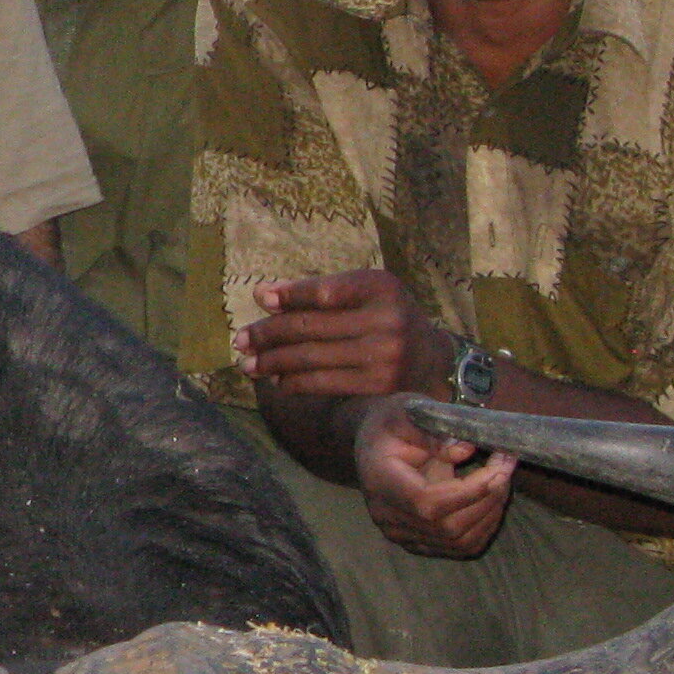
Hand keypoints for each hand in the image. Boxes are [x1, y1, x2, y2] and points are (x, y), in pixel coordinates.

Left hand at [237, 268, 446, 405]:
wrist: (432, 359)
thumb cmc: (386, 316)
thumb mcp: (362, 292)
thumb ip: (318, 290)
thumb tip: (263, 295)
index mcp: (381, 288)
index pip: (324, 292)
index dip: (290, 296)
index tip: (260, 300)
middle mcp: (386, 320)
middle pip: (311, 327)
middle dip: (268, 335)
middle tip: (240, 340)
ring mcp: (384, 356)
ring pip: (312, 359)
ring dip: (273, 363)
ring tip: (249, 364)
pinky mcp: (378, 386)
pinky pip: (324, 384)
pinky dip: (295, 382)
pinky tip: (277, 380)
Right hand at [354, 394, 513, 558]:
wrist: (372, 443)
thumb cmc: (390, 423)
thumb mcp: (407, 412)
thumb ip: (434, 431)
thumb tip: (467, 450)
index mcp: (380, 482)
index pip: (428, 503)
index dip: (470, 491)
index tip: (497, 466)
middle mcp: (387, 516)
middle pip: (448, 527)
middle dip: (488, 498)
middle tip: (506, 466)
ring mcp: (401, 534)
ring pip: (458, 541)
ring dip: (490, 512)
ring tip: (501, 480)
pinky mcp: (416, 541)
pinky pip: (458, 546)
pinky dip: (484, 526)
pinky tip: (490, 499)